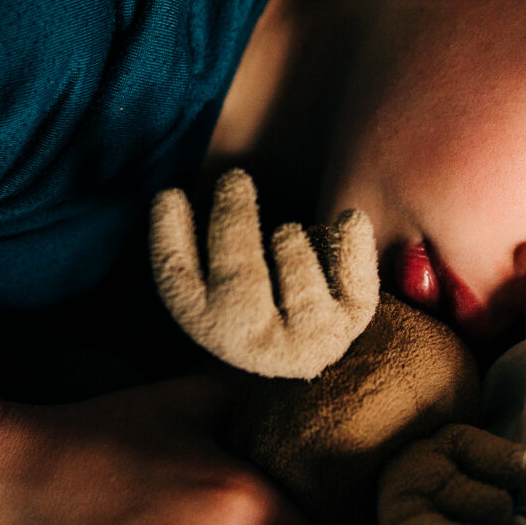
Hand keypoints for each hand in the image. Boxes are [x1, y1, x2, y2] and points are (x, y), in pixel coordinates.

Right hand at [150, 169, 378, 379]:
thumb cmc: (255, 294)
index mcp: (208, 323)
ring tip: (287, 232)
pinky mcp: (349, 323)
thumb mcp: (218, 277)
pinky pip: (356, 285)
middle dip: (234, 222)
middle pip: (239, 279)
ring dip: (292, 246)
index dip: (169, 238)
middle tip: (234, 179)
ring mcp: (306, 337)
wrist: (311, 345)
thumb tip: (170, 195)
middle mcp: (254, 341)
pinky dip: (352, 250)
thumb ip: (199, 242)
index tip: (170, 194)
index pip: (179, 282)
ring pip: (298, 284)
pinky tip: (349, 217)